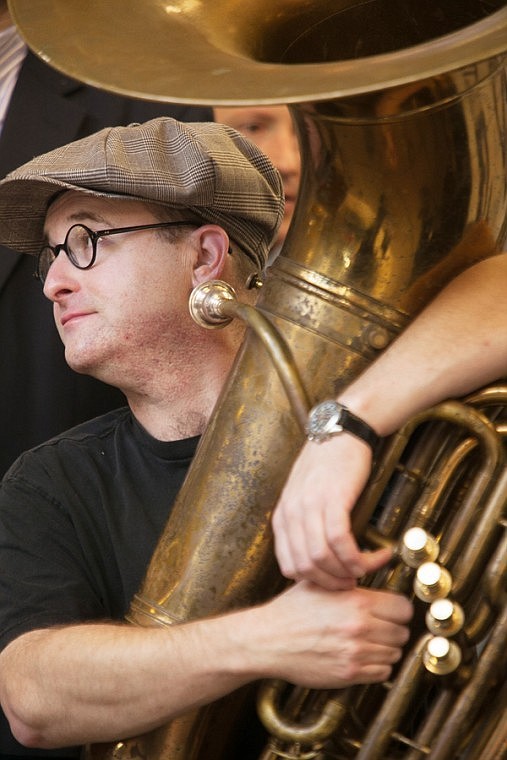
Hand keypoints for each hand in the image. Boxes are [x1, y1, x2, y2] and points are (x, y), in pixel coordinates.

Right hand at [263, 581, 412, 687]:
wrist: (268, 639)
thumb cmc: (292, 610)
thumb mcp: (320, 582)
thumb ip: (350, 574)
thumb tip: (377, 557)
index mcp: (356, 601)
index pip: (403, 608)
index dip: (398, 609)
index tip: (392, 612)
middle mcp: (360, 627)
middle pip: (402, 632)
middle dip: (393, 629)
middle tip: (381, 627)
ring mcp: (356, 652)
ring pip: (394, 654)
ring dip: (385, 649)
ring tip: (369, 642)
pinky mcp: (349, 673)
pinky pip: (382, 673)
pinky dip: (377, 667)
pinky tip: (362, 656)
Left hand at [272, 434, 390, 589]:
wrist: (341, 431)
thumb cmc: (328, 464)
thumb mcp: (303, 495)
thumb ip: (303, 524)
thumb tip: (318, 559)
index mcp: (281, 516)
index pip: (289, 566)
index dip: (315, 582)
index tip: (336, 582)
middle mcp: (291, 514)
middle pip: (306, 568)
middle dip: (333, 583)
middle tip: (355, 583)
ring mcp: (309, 507)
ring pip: (324, 560)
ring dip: (350, 572)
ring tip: (370, 567)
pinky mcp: (333, 500)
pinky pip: (342, 543)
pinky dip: (361, 557)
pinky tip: (379, 554)